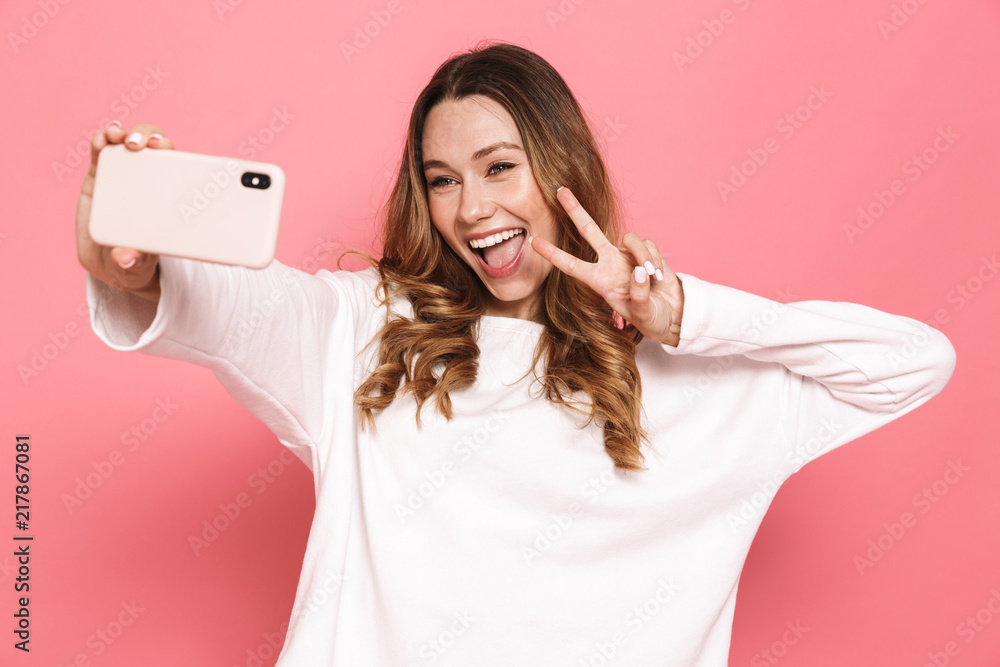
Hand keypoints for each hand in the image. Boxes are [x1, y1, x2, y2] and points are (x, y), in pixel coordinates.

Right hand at [76, 122, 174, 303]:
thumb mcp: (137, 264)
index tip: (166, 148)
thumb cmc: (136, 260)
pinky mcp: (100, 175)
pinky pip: (102, 153)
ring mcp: (124, 175)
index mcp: (168, 198)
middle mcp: (149, 181)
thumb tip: (125, 258)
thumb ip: (133, 261)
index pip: (177, 167)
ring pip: (128, 144)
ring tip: (116, 136)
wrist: (110, 262)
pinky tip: (101, 139)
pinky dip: (102, 142)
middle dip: (150, 137)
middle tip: (142, 144)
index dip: (174, 153)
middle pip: (155, 148)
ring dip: (124, 134)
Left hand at [528, 186, 684, 345]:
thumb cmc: (651, 318)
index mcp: (600, 281)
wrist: (673, 314)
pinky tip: (659, 277)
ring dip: (643, 256)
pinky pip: (648, 245)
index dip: (552, 254)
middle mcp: (610, 263)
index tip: (533, 242)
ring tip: (653, 278)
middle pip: (589, 230)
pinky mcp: (646, 251)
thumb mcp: (643, 314)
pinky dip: (655, 259)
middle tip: (560, 190)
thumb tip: (639, 271)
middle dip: (575, 209)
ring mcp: (627, 255)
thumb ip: (639, 295)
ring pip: (630, 239)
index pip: (571, 265)